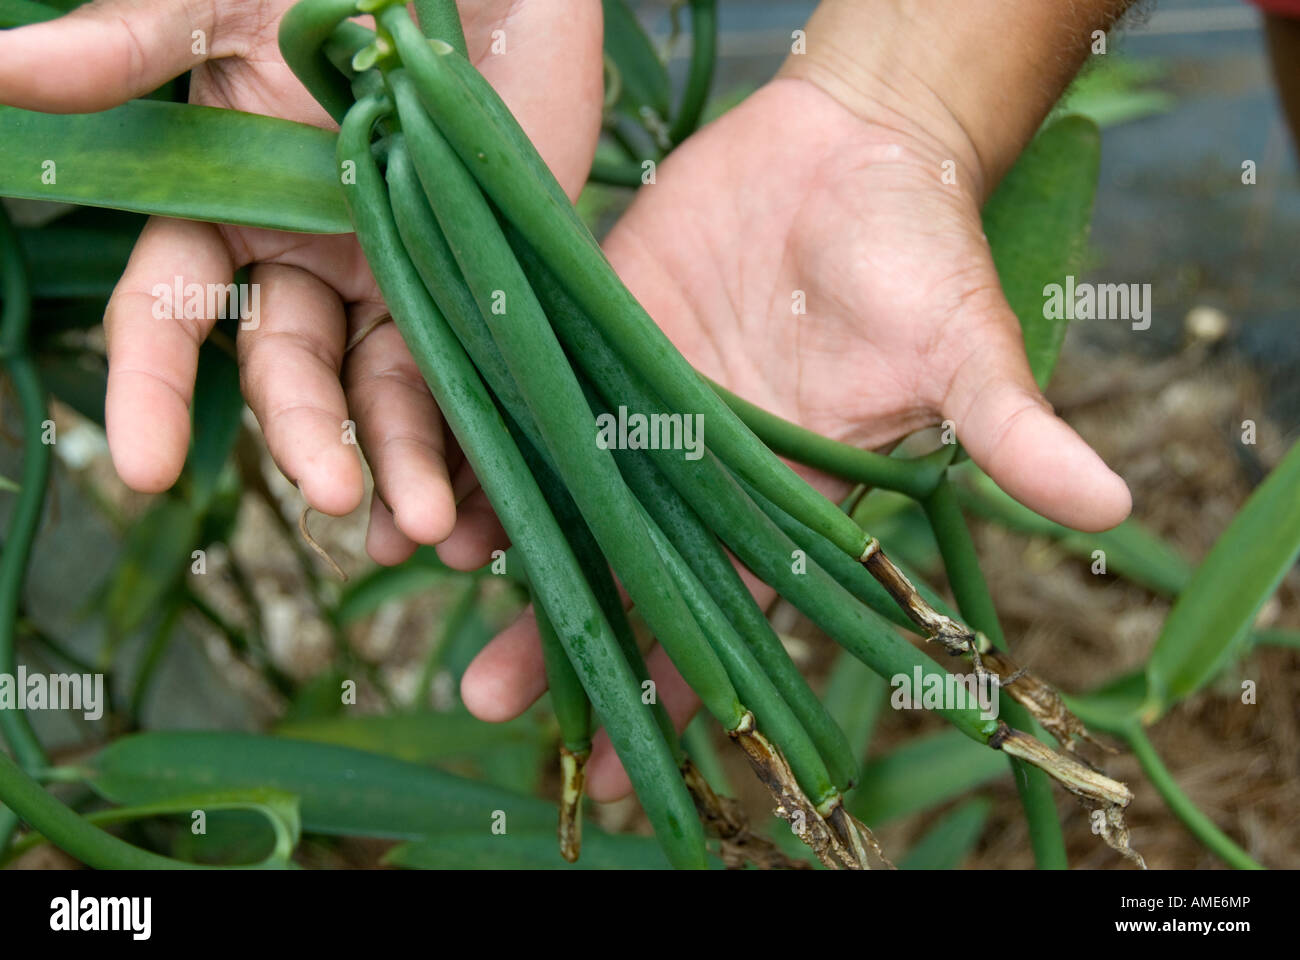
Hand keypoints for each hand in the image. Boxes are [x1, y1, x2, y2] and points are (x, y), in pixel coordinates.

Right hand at [0, 0, 603, 560]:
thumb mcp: (227, 3)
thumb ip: (127, 46)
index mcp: (232, 209)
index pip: (172, 314)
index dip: (152, 390)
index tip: (144, 468)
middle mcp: (314, 264)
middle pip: (293, 375)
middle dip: (309, 441)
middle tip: (337, 496)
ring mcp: (403, 281)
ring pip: (389, 395)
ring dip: (401, 466)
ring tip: (424, 527)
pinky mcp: (487, 288)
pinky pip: (480, 380)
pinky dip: (481, 446)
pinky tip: (489, 506)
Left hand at [459, 77, 1131, 799]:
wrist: (851, 144)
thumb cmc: (916, 249)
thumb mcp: (963, 344)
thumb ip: (1007, 428)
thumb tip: (1111, 504)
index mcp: (775, 498)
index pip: (712, 613)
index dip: (664, 683)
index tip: (608, 761)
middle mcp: (691, 466)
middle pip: (613, 568)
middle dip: (555, 634)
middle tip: (487, 700)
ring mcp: (632, 400)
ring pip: (553, 490)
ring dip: (497, 536)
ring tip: (424, 577)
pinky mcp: (592, 328)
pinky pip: (522, 391)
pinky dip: (476, 431)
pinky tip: (425, 466)